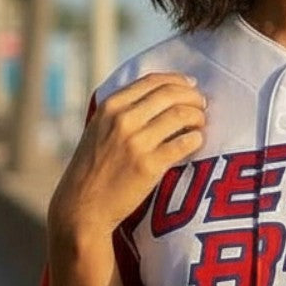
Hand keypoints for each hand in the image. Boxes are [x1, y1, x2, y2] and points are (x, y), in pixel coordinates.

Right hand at [50, 72, 205, 239]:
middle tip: (202, 106)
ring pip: (181, 116)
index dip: (178, 80)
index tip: (191, 85)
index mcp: (110, 106)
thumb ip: (122, 111)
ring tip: (200, 124)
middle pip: (170, 95)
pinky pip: (183, 144)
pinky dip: (195, 139)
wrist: (83, 205)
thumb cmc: (93, 168)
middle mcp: (123, 120)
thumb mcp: (98, 128)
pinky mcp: (149, 166)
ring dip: (198, 117)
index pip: (152, 81)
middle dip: (193, 97)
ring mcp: (136, 143)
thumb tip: (160, 96)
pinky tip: (196, 142)